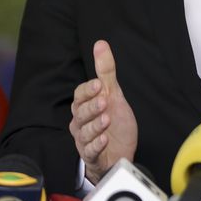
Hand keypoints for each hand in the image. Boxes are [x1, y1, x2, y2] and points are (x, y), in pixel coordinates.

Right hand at [69, 40, 138, 183]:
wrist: (120, 152)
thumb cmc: (114, 122)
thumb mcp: (113, 94)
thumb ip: (106, 71)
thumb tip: (100, 43)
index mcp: (84, 106)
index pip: (80, 95)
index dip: (88, 90)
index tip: (98, 84)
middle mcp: (81, 122)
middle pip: (80, 113)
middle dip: (91, 107)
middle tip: (103, 101)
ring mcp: (85, 140)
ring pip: (84, 132)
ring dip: (95, 125)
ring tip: (106, 119)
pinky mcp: (92, 156)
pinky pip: (90, 151)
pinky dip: (96, 145)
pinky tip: (104, 139)